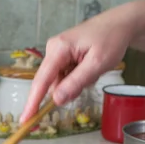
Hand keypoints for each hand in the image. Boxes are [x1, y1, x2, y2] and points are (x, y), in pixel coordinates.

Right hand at [21, 6, 136, 121]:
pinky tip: (91, 68)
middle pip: (52, 83)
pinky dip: (80, 78)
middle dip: (71, 87)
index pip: (41, 81)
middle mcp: (53, 50)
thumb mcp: (96, 64)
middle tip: (91, 77)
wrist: (120, 24)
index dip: (33, 102)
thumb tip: (56, 100)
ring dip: (78, 83)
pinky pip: (67, 76)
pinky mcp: (64, 57)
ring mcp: (58, 53)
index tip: (24, 119)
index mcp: (58, 49)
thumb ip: (76, 82)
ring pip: (62, 82)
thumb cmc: (111, 39)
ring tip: (94, 69)